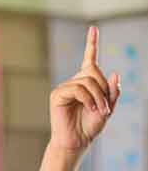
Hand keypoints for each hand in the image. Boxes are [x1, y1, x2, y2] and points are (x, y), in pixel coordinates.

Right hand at [49, 26, 119, 152]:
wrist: (76, 142)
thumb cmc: (89, 126)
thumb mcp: (108, 107)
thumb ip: (113, 91)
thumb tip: (114, 72)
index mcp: (85, 83)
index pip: (89, 59)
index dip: (91, 43)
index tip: (93, 28)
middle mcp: (74, 82)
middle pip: (93, 72)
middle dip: (104, 89)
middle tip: (106, 108)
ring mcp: (64, 88)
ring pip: (87, 81)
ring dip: (98, 96)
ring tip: (99, 111)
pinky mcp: (57, 95)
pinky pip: (78, 89)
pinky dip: (88, 98)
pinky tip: (89, 108)